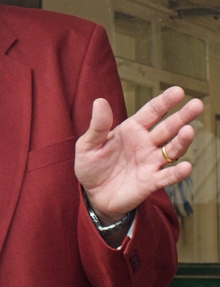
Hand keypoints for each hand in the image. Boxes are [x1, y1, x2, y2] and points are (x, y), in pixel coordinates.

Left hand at [75, 86, 203, 223]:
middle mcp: (146, 144)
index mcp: (131, 130)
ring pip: (172, 150)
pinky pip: (167, 177)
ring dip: (182, 141)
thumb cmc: (91, 166)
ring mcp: (150, 163)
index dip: (164, 102)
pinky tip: (186, 167)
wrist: (92, 195)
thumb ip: (97, 126)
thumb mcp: (88, 144)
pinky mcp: (151, 182)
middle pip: (168, 128)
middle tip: (197, 104)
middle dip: (182, 117)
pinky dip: (177, 173)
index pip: (151, 112)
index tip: (178, 91)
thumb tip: (100, 101)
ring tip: (189, 131)